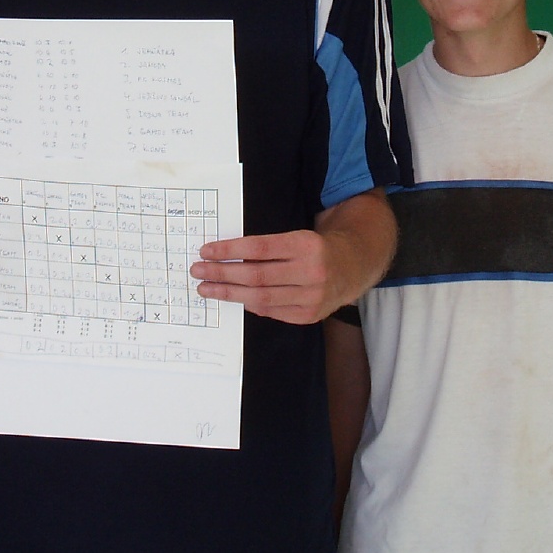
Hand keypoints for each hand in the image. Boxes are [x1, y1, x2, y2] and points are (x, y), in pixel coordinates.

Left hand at [192, 230, 347, 324]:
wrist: (353, 267)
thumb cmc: (316, 249)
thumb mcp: (297, 238)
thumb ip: (268, 248)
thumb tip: (226, 257)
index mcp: (306, 245)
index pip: (259, 247)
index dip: (229, 250)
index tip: (206, 251)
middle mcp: (311, 271)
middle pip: (256, 275)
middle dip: (222, 273)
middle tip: (198, 271)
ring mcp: (311, 297)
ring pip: (260, 297)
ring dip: (228, 293)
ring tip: (207, 288)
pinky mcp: (309, 315)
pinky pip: (271, 311)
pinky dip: (250, 304)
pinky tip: (235, 298)